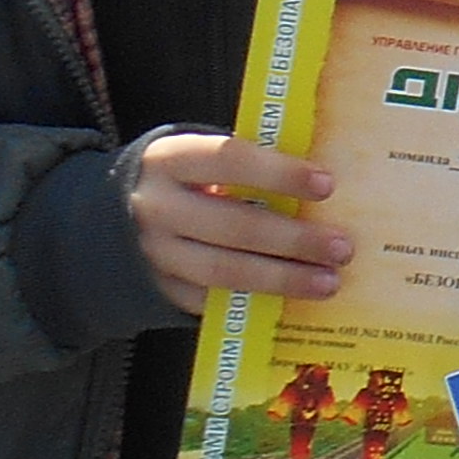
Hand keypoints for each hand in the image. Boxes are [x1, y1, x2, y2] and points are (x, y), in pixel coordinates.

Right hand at [123, 130, 350, 315]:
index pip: (228, 159)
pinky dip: (255, 301)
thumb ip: (247, 164)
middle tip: (341, 247)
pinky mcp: (161, 288)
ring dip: (282, 278)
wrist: (116, 214)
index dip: (278, 173)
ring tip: (328, 281)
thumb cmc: (184, 178)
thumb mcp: (200, 157)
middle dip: (293, 240)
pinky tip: (292, 300)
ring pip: (223, 271)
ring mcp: (155, 253)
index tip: (326, 185)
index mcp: (170, 159)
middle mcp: (157, 207)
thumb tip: (321, 182)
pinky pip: (212, 301)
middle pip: (232, 226)